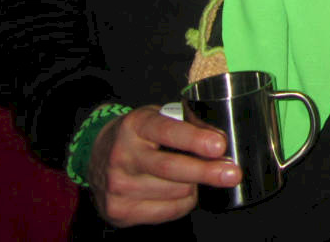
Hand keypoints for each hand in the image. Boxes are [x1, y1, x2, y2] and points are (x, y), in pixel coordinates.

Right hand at [88, 104, 241, 226]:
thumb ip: (189, 124)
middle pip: (172, 168)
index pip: (167, 131)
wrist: (97, 155)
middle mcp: (123, 155)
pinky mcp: (119, 210)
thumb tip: (220, 139)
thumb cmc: (140, 135)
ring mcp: (118, 186)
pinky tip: (180, 191)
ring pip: (175, 192)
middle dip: (206, 172)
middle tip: (232, 173)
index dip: (195, 139)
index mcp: (136, 126)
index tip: (219, 145)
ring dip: (194, 186)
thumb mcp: (160, 117)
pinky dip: (184, 203)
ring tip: (193, 176)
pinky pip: (168, 212)